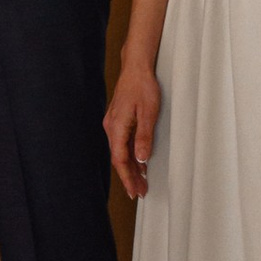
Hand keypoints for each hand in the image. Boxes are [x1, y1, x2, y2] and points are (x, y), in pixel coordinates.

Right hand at [104, 52, 160, 198]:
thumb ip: (144, 137)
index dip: (127, 177)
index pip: (120, 159)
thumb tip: (142, 159)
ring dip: (131, 168)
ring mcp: (114, 124)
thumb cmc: (142, 87)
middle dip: (129, 177)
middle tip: (141, 192)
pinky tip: (140, 163)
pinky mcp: (119, 120)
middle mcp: (111, 127)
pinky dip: (131, 156)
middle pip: (119, 158)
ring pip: (121, 152)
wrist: (136, 68)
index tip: (134, 191)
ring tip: (142, 183)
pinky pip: (123, 143)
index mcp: (117, 127)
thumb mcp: (148, 113)